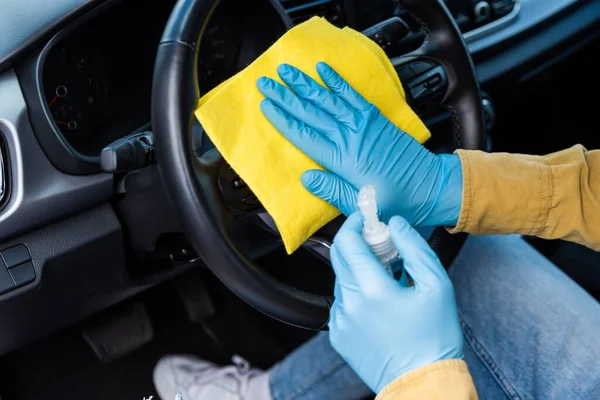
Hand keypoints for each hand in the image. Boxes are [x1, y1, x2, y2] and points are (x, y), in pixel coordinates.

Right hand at [257, 62, 461, 226]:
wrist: (428, 186)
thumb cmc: (395, 200)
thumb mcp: (359, 206)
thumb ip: (331, 191)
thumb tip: (306, 179)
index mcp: (341, 159)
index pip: (304, 135)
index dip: (282, 119)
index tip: (266, 106)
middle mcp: (349, 136)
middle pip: (310, 112)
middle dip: (285, 96)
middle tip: (265, 83)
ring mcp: (362, 123)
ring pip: (327, 98)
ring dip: (304, 83)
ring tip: (286, 71)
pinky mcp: (374, 117)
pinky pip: (351, 94)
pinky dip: (336, 80)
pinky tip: (323, 69)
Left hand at [328, 212, 462, 392]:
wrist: (423, 385)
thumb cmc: (434, 339)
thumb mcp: (437, 286)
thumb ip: (414, 248)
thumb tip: (396, 224)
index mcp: (371, 289)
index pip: (347, 242)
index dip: (353, 223)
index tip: (364, 218)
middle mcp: (349, 304)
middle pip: (340, 257)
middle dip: (357, 244)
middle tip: (382, 247)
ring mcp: (340, 321)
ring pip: (341, 280)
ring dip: (359, 271)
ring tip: (387, 281)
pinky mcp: (338, 335)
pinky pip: (341, 303)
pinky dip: (356, 294)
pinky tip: (379, 305)